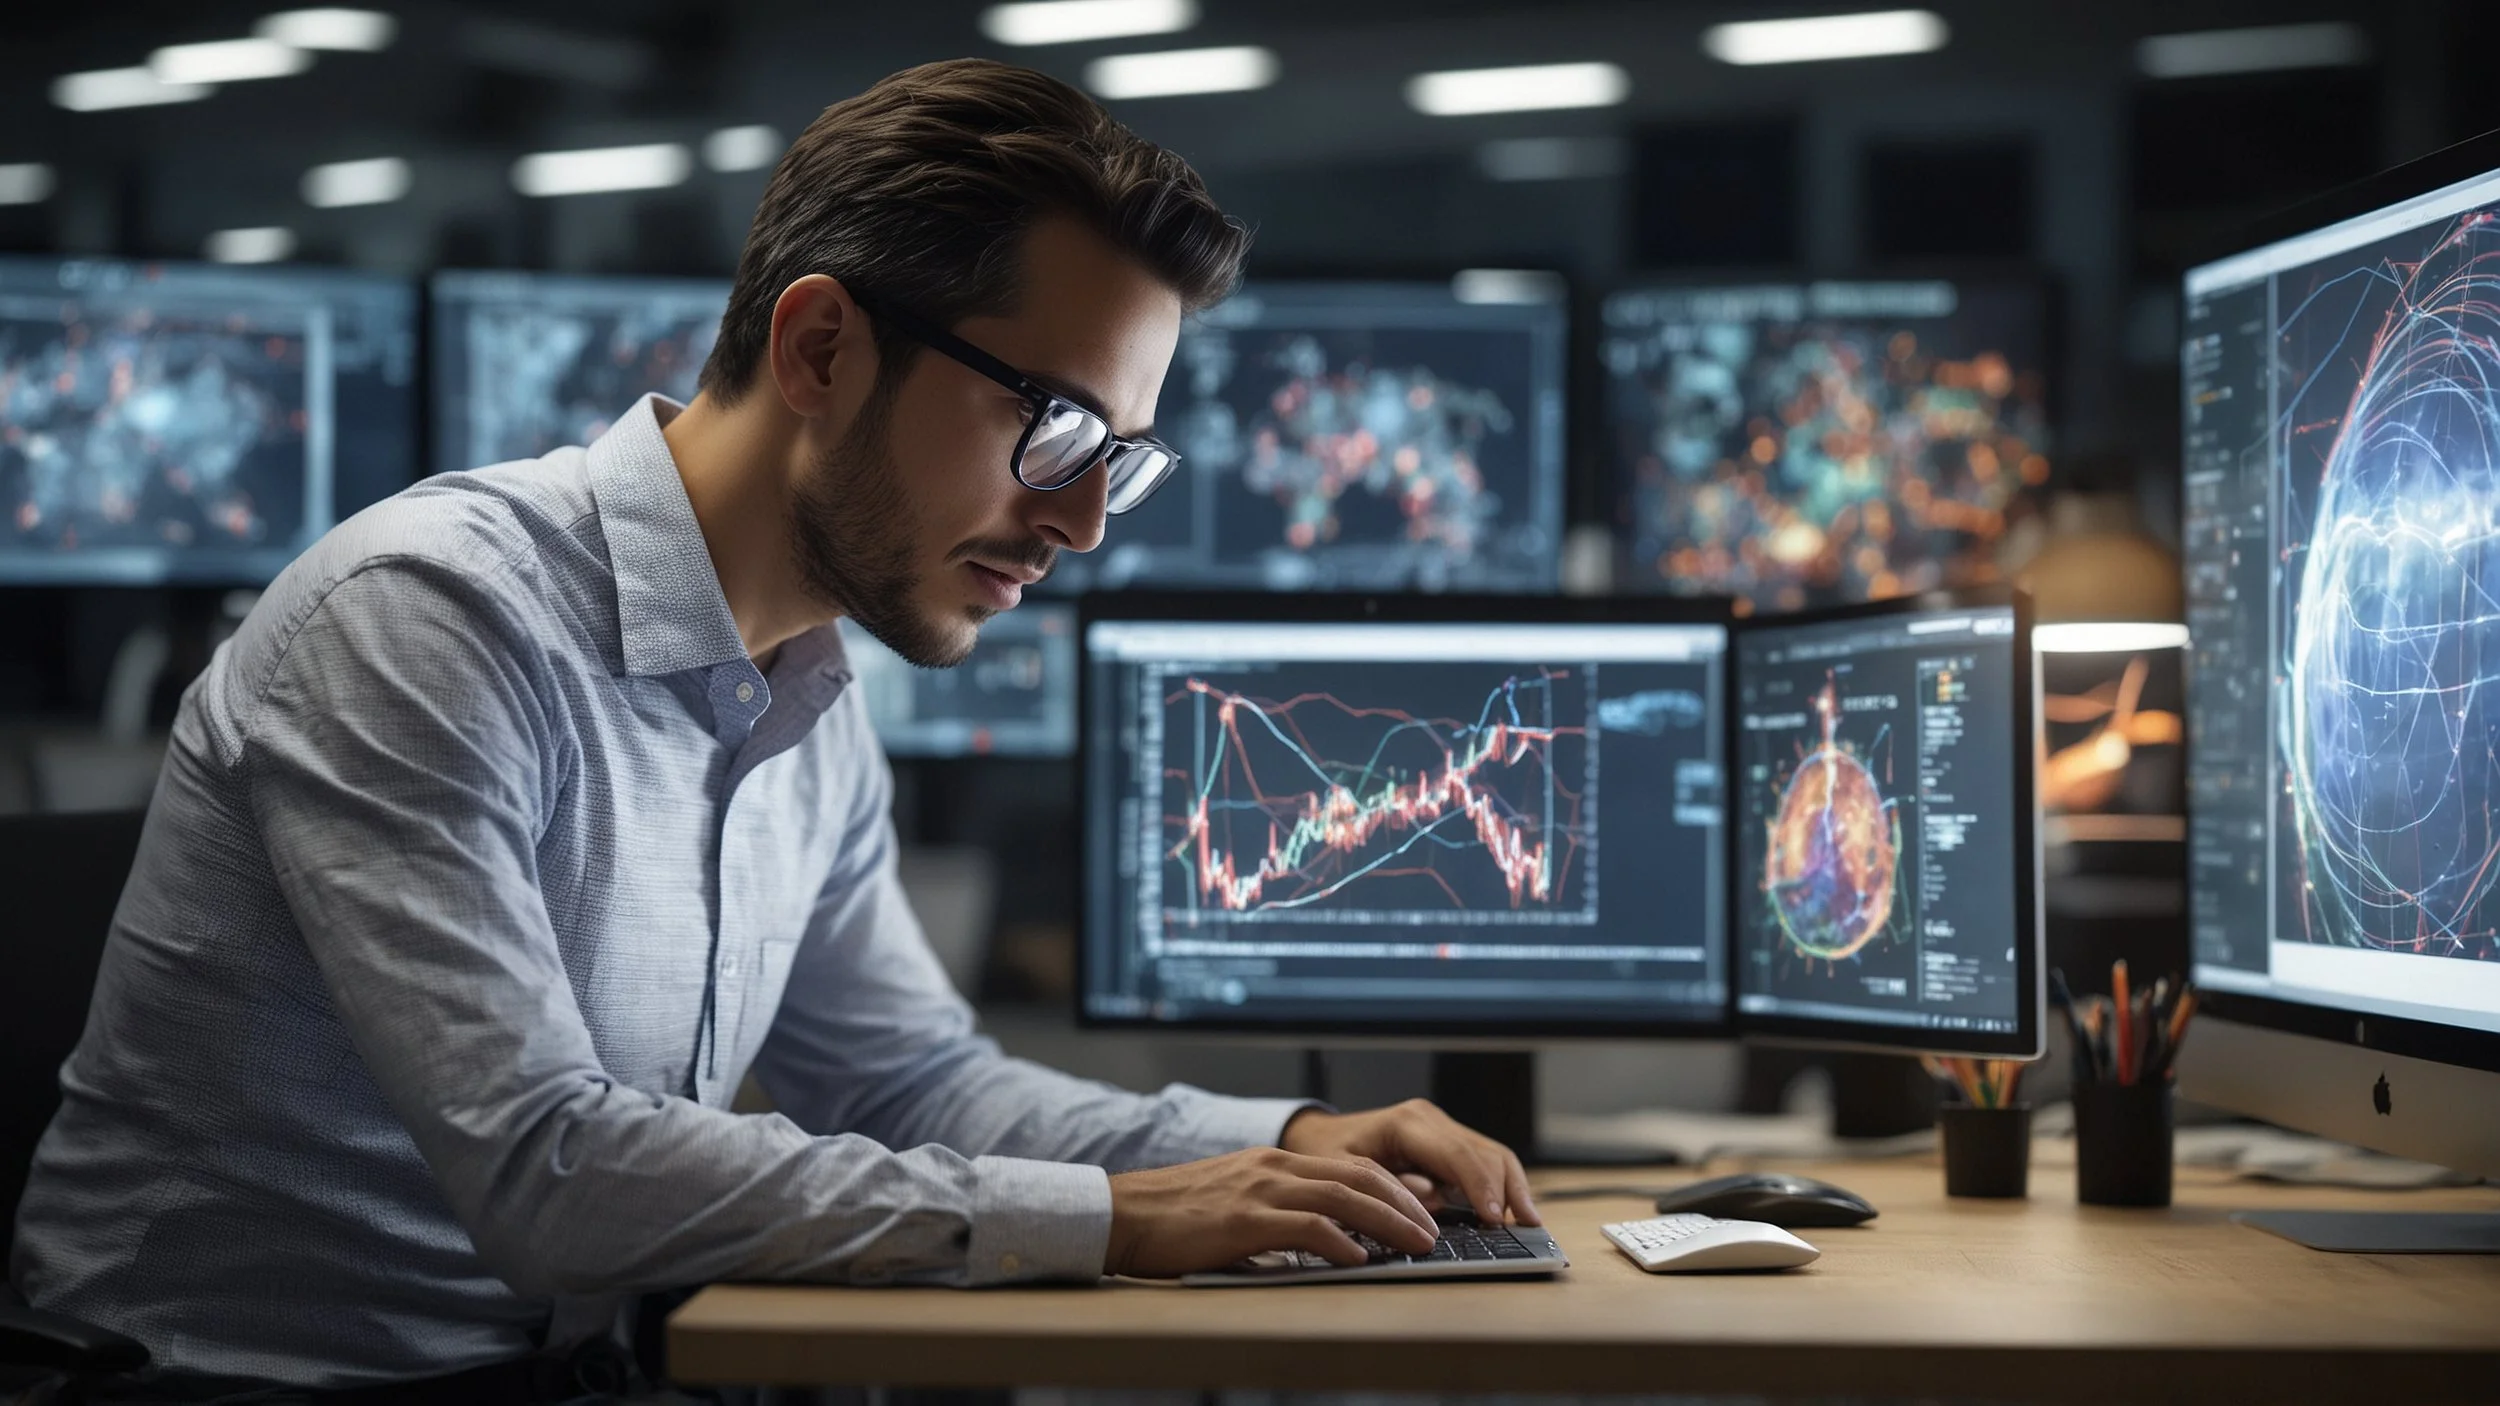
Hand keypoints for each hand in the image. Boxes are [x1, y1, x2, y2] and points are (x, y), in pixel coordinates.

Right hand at [1103, 1146, 1438, 1277]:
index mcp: (1274, 1163)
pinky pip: (1307, 1227)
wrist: (1123, 1214)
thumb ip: (1278, 1212)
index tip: (1421, 1213)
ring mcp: (1260, 1190)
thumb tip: (1324, 1242)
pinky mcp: (1244, 1220)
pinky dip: (1340, 1242)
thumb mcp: (1236, 1203)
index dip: (1393, 1189)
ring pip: (1342, 1198)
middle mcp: (1274, 1168)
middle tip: (1432, 1232)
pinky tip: (1360, 1258)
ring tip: (1415, 1245)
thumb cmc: (1175, 1217)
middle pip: (1358, 1177)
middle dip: (1404, 1204)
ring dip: (1386, 1222)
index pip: (1350, 1167)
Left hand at [1279, 1098, 1539, 1226]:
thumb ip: (1382, 1189)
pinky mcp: (1447, 1145)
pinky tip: (1514, 1213)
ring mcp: (1442, 1130)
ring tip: (1529, 1223)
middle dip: (1507, 1189)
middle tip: (1524, 1226)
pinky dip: (1502, 1186)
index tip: (1494, 1218)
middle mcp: (1430, 1120)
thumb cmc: (1323, 1154)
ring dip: (1513, 1187)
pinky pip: (1483, 1163)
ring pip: (1492, 1154)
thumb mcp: (1340, 1173)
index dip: (1480, 1186)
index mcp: (1405, 1123)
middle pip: (1483, 1152)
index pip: (1456, 1154)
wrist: (1315, 1136)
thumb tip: (1432, 1208)